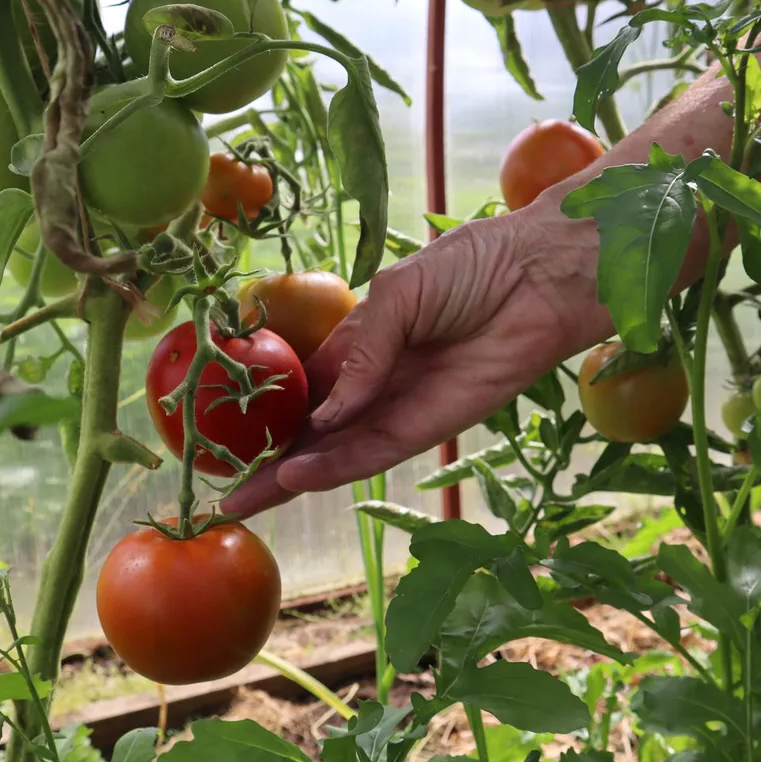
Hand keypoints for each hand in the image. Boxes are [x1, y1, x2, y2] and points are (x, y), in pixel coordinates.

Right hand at [220, 202, 612, 517]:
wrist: (538, 276)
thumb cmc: (472, 266)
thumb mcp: (397, 293)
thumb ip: (360, 350)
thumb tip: (325, 411)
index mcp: (361, 344)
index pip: (305, 389)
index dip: (268, 413)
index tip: (223, 434)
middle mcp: (377, 382)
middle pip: (315, 432)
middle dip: (270, 460)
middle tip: (223, 491)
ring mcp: (403, 406)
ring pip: (339, 451)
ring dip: (294, 476)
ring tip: (245, 495)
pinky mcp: (434, 426)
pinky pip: (378, 452)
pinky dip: (338, 466)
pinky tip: (297, 475)